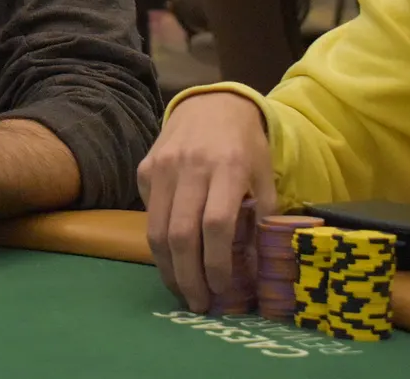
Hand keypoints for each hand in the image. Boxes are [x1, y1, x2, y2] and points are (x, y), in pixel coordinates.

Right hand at [137, 92, 274, 312]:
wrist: (209, 105)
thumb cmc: (244, 146)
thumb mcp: (264, 176)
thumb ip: (263, 217)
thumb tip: (257, 268)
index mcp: (227, 168)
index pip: (217, 224)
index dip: (217, 263)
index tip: (222, 289)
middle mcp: (190, 167)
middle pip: (181, 233)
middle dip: (189, 276)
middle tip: (197, 304)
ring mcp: (162, 167)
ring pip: (157, 230)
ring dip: (168, 268)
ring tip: (182, 290)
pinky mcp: (144, 169)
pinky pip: (149, 214)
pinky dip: (159, 243)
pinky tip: (173, 257)